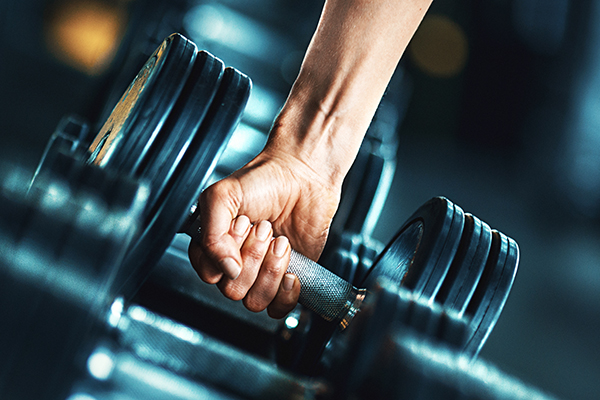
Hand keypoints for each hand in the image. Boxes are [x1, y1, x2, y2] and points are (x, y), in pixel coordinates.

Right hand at [188, 145, 340, 317]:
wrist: (303, 176)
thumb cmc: (264, 180)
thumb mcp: (223, 196)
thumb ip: (211, 234)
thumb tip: (226, 269)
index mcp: (214, 245)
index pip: (207, 273)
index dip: (225, 255)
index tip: (240, 225)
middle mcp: (235, 262)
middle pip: (232, 290)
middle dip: (252, 257)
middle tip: (264, 228)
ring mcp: (261, 273)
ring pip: (255, 300)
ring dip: (270, 270)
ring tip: (280, 241)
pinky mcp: (286, 278)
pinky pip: (278, 308)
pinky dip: (285, 294)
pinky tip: (291, 269)